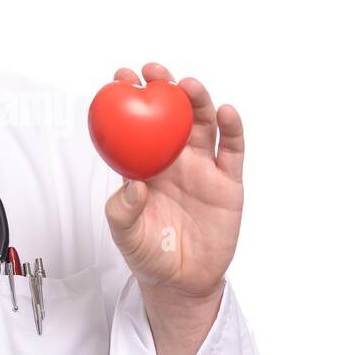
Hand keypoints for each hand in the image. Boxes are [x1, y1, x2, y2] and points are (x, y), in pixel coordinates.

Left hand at [104, 62, 243, 354]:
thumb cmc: (148, 255)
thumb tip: (132, 184)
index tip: (121, 77)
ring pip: (203, 125)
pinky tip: (227, 112)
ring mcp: (203, 168)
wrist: (182, 283)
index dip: (129, 98)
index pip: (136, 124)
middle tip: (154, 71)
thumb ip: (123, 211)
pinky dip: (232, 129)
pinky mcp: (229, 182)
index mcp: (146, 165)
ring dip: (198, 101)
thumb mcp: (126, 236)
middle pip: (172, 114)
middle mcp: (175, 159)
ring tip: (189, 85)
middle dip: (164, 88)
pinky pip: (232, 151)